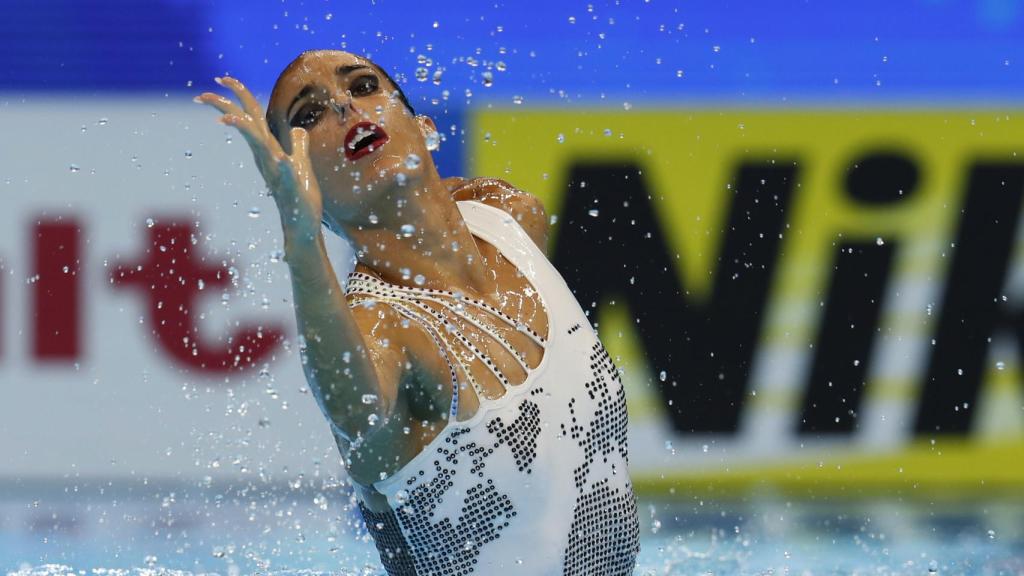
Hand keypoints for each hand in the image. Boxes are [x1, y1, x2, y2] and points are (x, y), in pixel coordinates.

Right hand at [196, 77, 322, 245]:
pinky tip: (282, 160)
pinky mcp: (291, 187)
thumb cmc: (300, 197)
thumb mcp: (301, 166)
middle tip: (204, 93)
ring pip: (259, 145)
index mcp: (269, 150)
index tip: (221, 79)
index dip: (238, 97)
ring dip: (246, 131)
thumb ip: (298, 146)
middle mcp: (268, 158)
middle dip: (227, 107)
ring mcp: (277, 172)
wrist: (303, 226)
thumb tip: (298, 130)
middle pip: (247, 124)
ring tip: (230, 118)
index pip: (251, 117)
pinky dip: (283, 165)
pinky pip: (286, 173)